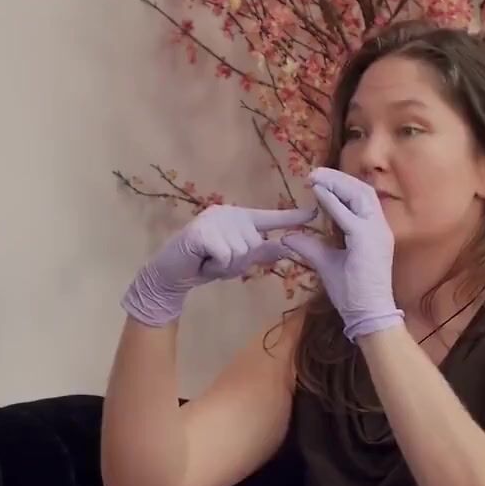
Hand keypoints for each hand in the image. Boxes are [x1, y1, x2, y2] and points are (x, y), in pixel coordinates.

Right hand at [123, 204, 316, 325]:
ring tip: (209, 262)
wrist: (170, 273)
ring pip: (241, 253)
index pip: (269, 218)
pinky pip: (226, 256)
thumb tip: (288, 248)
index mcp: (239, 217)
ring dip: (226, 266)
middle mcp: (228, 213)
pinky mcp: (202, 231)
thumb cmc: (204, 264)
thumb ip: (260, 252)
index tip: (314, 213)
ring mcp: (214, 219)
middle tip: (217, 262)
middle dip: (238, 263)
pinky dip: (216, 267)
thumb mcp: (237, 259)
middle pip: (254, 245)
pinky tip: (202, 262)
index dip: (292, 217)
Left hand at [282, 167, 403, 340]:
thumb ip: (310, 247)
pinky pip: (349, 215)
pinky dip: (333, 201)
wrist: (367, 314)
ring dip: (336, 183)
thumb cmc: (352, 292)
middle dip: (338, 178)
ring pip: (360, 195)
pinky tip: (317, 193)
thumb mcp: (326, 263)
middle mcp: (379, 227)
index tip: (318, 180)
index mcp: (373, 231)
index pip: (360, 198)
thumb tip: (289, 237)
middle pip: (362, 191)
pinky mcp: (367, 241)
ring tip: (314, 178)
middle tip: (314, 173)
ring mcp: (376, 232)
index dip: (340, 186)